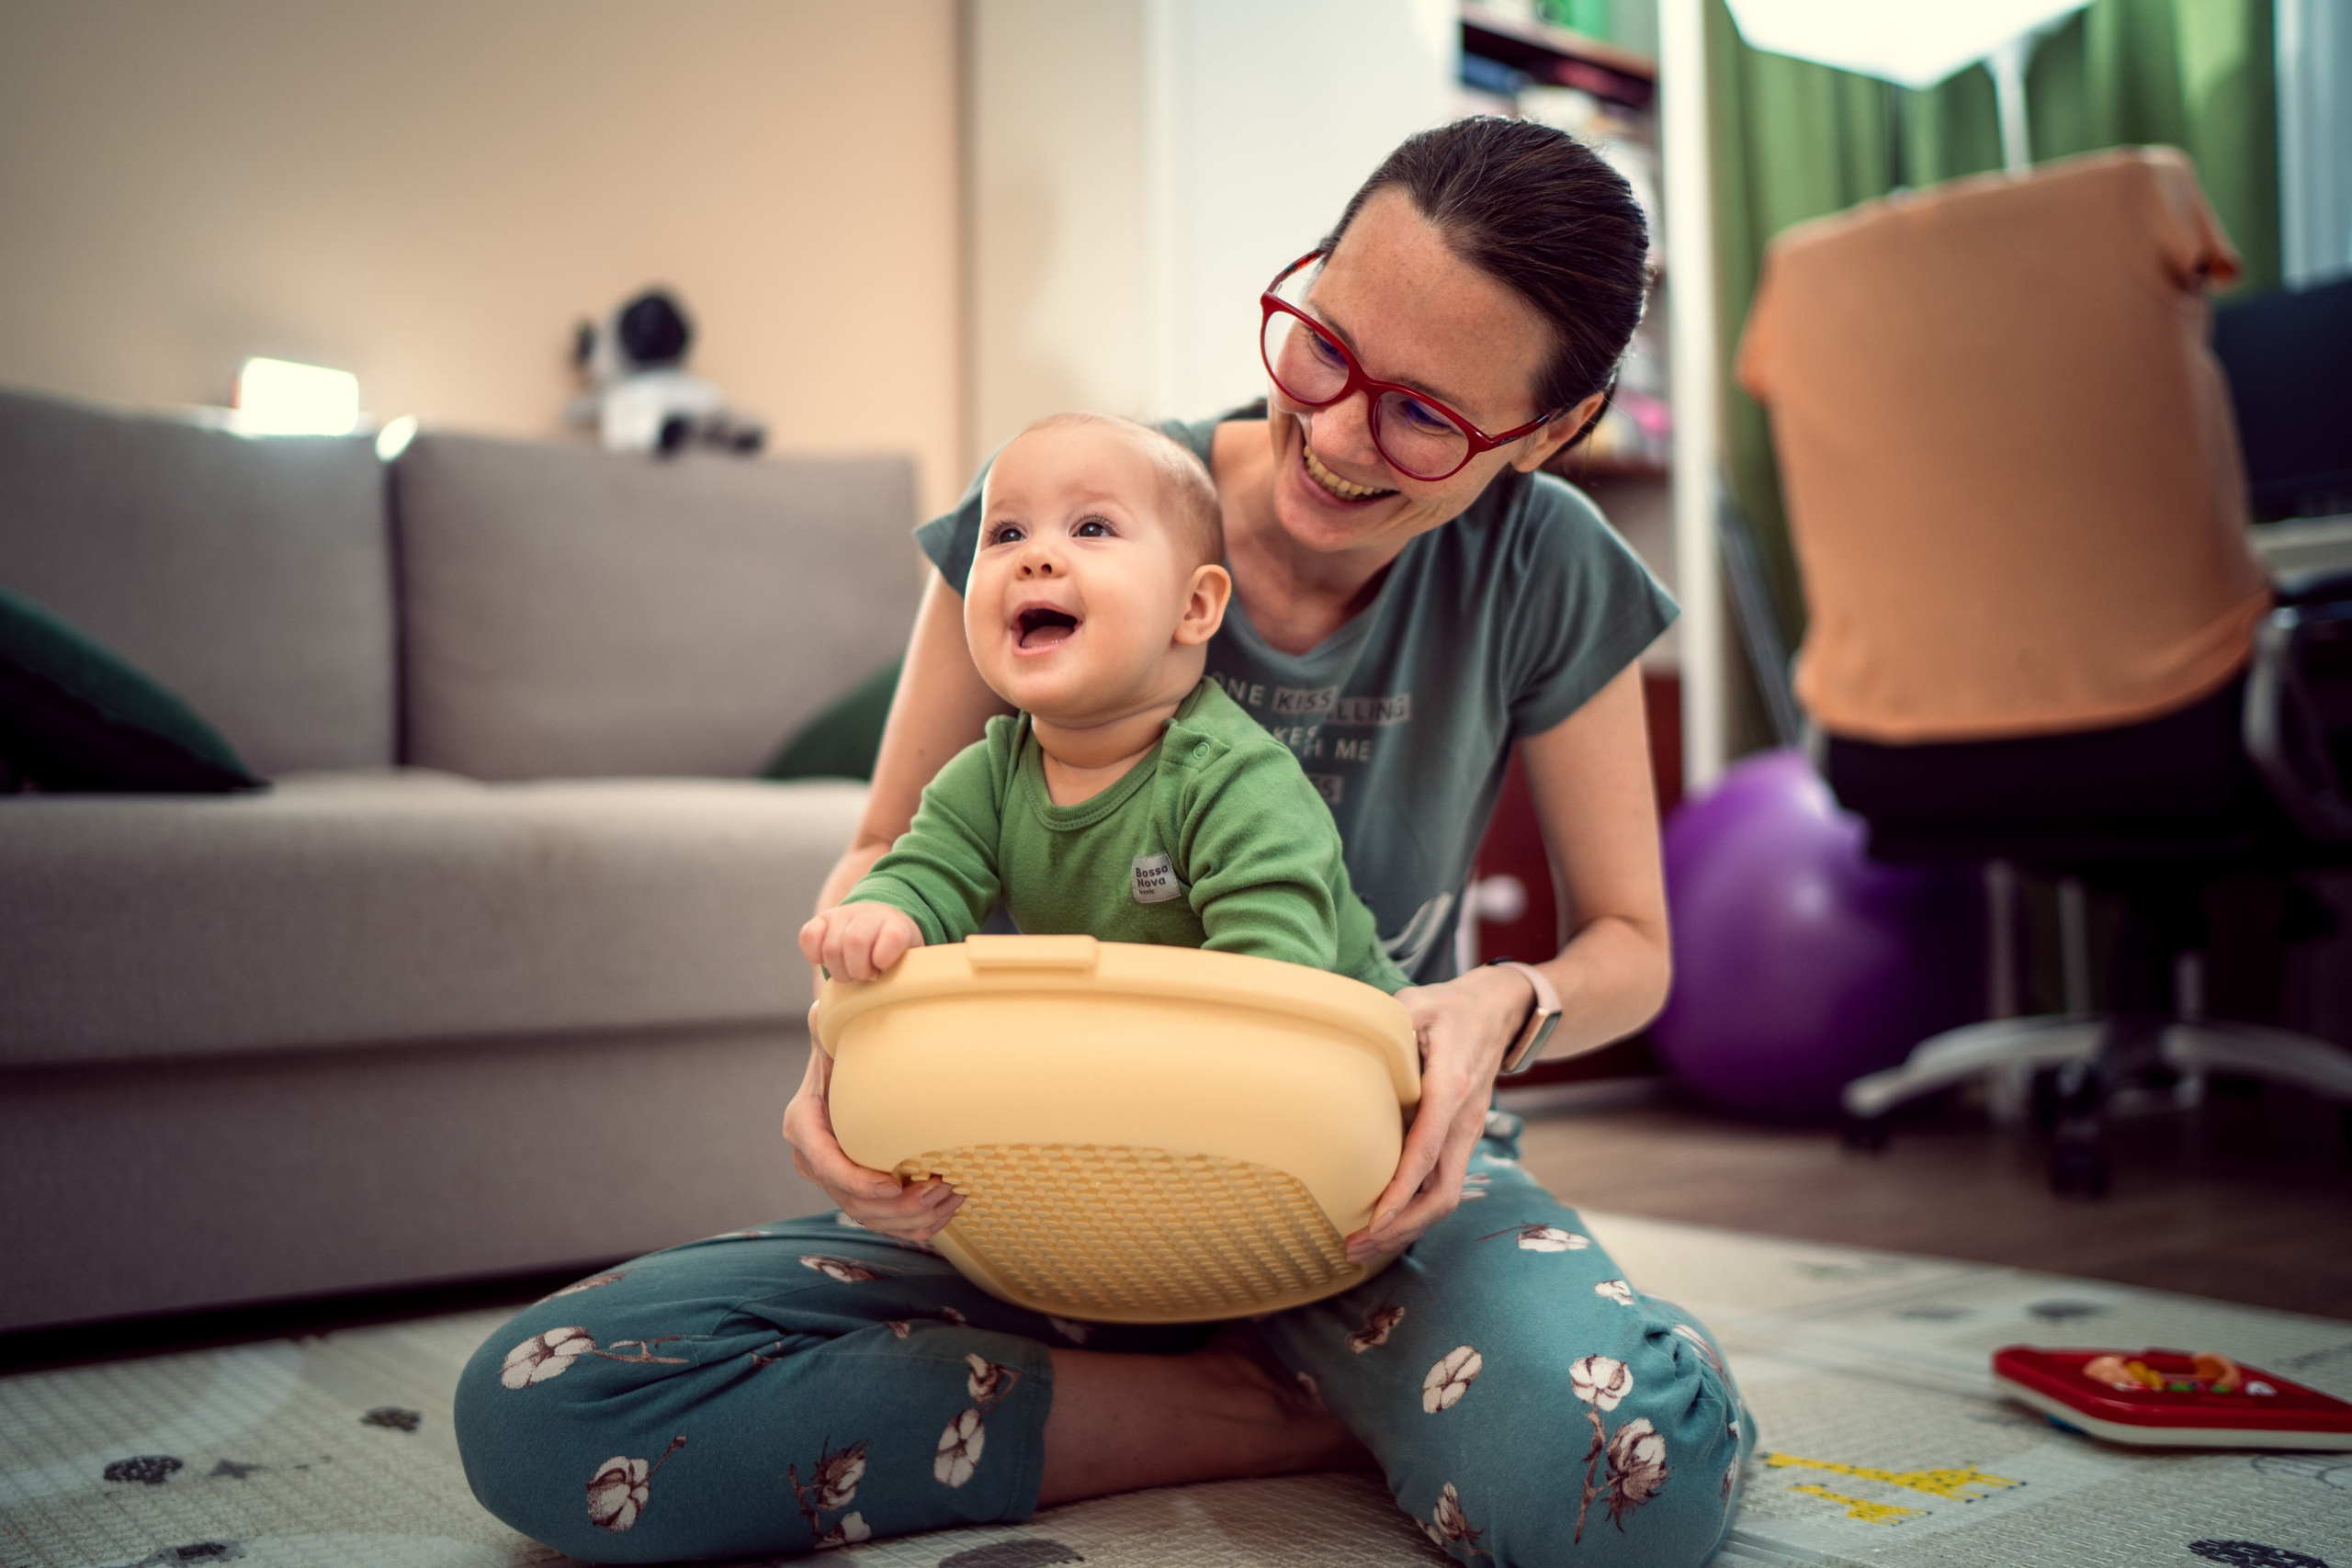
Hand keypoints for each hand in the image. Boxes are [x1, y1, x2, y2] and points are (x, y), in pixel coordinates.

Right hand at [782, 1003, 964, 1239]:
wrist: (841, 1071)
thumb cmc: (840, 1050)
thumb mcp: (831, 1037)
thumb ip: (824, 1026)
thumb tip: (818, 1009)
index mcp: (802, 1126)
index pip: (827, 1165)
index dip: (859, 1182)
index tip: (895, 1184)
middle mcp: (814, 1160)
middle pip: (852, 1202)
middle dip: (897, 1206)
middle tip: (939, 1189)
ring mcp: (834, 1182)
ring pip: (871, 1218)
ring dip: (912, 1217)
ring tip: (951, 1196)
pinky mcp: (857, 1193)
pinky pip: (884, 1220)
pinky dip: (916, 1222)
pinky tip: (948, 1207)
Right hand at [798, 902, 922, 981]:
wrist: (881, 926)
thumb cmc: (893, 961)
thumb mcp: (901, 971)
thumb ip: (883, 992)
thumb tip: (822, 1013)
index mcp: (898, 927)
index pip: (893, 937)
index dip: (884, 957)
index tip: (882, 969)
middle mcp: (871, 916)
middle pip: (856, 941)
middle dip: (857, 970)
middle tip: (863, 977)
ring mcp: (845, 915)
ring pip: (831, 946)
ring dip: (837, 969)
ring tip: (849, 973)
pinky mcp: (822, 919)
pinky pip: (808, 936)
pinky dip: (814, 955)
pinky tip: (826, 961)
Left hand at [1345, 965, 1532, 1261]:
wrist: (1500, 1011)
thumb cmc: (1451, 1006)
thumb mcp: (1416, 1003)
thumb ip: (1387, 1027)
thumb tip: (1347, 1047)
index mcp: (1452, 1086)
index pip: (1427, 1149)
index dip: (1401, 1190)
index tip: (1374, 1219)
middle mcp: (1465, 1118)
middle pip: (1443, 1192)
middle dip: (1402, 1227)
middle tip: (1355, 1246)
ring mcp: (1468, 1132)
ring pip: (1446, 1196)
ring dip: (1408, 1227)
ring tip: (1363, 1246)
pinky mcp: (1463, 1138)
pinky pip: (1443, 1184)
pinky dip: (1416, 1211)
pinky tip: (1386, 1222)